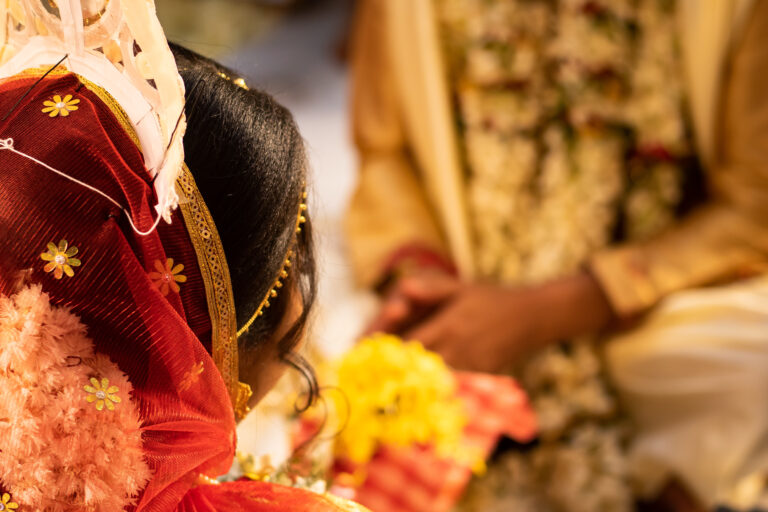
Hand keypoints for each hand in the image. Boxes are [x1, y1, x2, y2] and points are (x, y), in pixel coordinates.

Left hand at [370, 271, 615, 372]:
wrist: (533, 317)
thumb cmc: (493, 299)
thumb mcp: (461, 288)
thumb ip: (431, 288)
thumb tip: (402, 285)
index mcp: (449, 326)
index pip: (409, 346)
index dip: (387, 354)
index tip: (368, 360)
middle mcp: (459, 349)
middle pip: (418, 369)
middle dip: (396, 375)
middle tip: (372, 384)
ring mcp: (472, 366)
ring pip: (435, 382)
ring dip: (415, 386)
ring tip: (391, 395)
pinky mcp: (483, 377)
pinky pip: (456, 386)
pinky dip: (438, 390)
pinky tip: (425, 395)